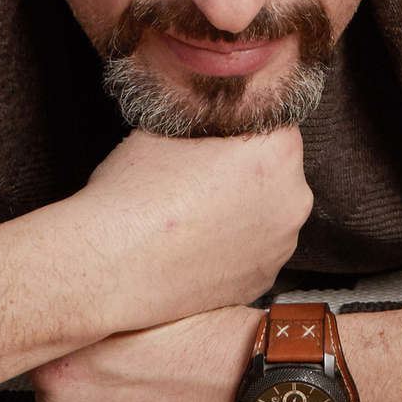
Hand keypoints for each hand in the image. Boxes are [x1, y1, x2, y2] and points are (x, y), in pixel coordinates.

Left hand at [37, 304, 260, 401]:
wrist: (253, 390)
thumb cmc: (212, 338)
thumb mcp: (150, 297)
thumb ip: (102, 302)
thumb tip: (73, 294)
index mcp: (68, 351)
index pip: (46, 328)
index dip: (72, 321)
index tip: (93, 318)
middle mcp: (59, 397)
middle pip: (49, 365)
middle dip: (77, 357)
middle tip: (119, 347)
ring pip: (61, 400)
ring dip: (85, 390)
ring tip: (132, 375)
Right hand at [73, 128, 311, 333]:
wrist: (109, 266)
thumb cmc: (134, 196)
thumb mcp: (168, 130)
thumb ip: (205, 121)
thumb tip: (210, 119)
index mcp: (277, 153)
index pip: (274, 124)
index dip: (242, 129)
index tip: (218, 139)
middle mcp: (292, 201)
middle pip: (278, 172)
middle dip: (248, 172)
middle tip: (203, 177)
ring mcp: (280, 247)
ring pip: (268, 214)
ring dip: (243, 211)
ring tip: (196, 214)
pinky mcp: (262, 282)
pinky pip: (255, 251)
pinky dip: (233, 247)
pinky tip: (198, 243)